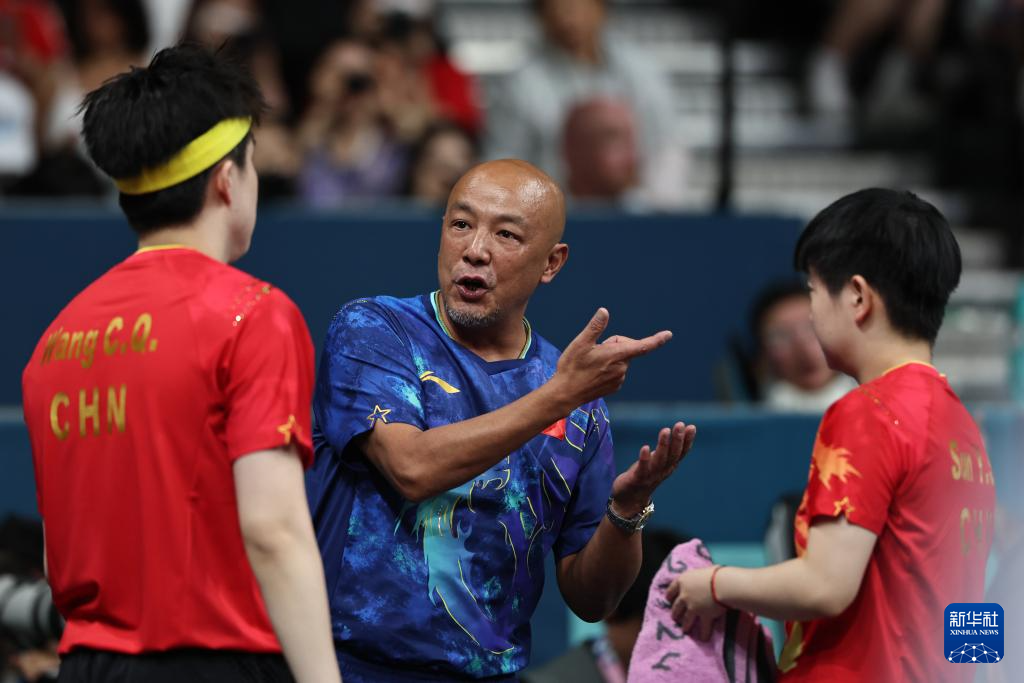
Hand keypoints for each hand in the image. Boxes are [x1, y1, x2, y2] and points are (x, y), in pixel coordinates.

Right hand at [552, 308, 671, 408]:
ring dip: (609, 357)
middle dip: (612, 345)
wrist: (565, 394)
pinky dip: (607, 368)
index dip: (657, 339)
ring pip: (619, 360)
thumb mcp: (580, 343)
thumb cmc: (572, 367)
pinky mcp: (614, 387)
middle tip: (592, 351)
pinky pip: (616, 371)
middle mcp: (622, 368)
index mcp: (616, 355)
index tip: (668, 334)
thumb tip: (604, 311)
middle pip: (624, 348)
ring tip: (590, 364)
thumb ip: (595, 327)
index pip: (642, 346)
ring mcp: (619, 379)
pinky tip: (592, 373)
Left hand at [610, 422, 695, 513]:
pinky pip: (642, 468)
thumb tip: (677, 432)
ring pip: (659, 460)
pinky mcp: (637, 479)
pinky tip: (645, 447)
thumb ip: (666, 450)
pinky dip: (645, 458)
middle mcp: (662, 471)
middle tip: (680, 425)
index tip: (691, 427)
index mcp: (668, 467)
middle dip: (677, 440)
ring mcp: (650, 476)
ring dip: (663, 445)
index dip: (687, 441)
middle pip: (672, 455)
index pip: (680, 453)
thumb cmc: (645, 477)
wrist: (630, 501)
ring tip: (665, 430)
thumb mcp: (658, 462)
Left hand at [665, 566, 724, 640]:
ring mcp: (693, 607)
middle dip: (675, 613)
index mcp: (683, 581)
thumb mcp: (702, 572)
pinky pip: (703, 627)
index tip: (668, 599)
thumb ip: (698, 579)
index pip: (671, 590)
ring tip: (685, 629)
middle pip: (676, 606)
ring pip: (686, 619)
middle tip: (675, 617)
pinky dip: (704, 634)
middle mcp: (685, 595)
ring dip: (685, 625)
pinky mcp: (704, 616)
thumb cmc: (715, 573)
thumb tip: (704, 579)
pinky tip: (703, 638)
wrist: (722, 584)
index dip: (669, 596)